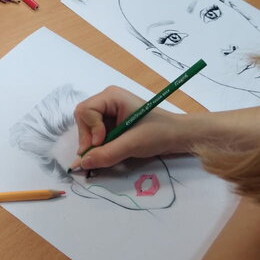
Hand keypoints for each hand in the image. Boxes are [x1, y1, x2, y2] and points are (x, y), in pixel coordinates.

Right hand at [70, 86, 186, 170]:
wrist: (178, 136)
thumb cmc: (158, 133)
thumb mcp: (132, 144)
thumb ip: (106, 154)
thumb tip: (81, 163)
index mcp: (111, 96)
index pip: (84, 111)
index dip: (89, 129)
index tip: (102, 142)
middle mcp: (107, 101)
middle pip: (82, 118)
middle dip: (88, 137)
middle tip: (98, 154)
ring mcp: (109, 111)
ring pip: (87, 128)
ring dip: (93, 143)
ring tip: (106, 153)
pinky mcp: (112, 122)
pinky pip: (95, 133)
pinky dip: (99, 145)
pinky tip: (109, 151)